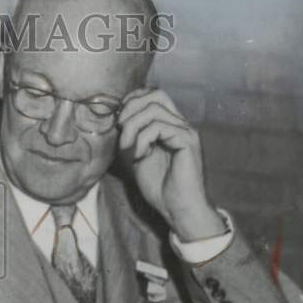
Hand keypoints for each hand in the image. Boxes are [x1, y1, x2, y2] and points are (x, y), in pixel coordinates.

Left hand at [116, 88, 225, 241]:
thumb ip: (130, 137)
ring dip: (133, 127)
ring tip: (128, 149)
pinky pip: (159, 127)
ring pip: (154, 109)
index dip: (132, 100)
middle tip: (120, 130)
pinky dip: (142, 139)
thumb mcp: (136, 157)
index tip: (118, 120)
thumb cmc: (159, 186)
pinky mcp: (187, 141)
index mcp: (169, 125)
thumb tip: (115, 121)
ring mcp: (185, 131)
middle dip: (131, 108)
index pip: (154, 94)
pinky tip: (139, 156)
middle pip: (156, 94)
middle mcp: (180, 123)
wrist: (178, 208)